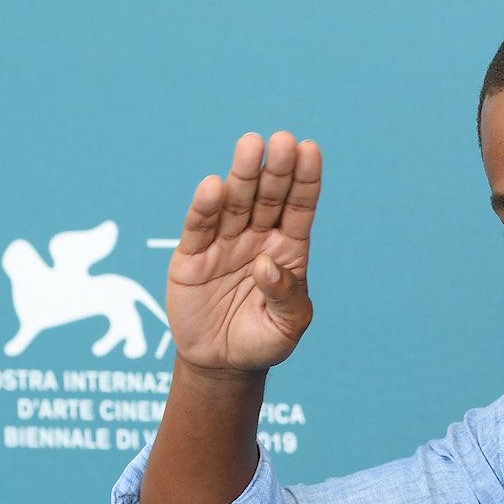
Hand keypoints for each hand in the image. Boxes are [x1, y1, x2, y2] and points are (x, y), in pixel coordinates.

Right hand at [167, 131, 320, 371]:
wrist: (222, 362)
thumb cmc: (264, 340)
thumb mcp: (288, 326)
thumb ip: (286, 296)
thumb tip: (267, 265)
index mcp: (288, 249)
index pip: (300, 207)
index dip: (305, 179)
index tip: (310, 149)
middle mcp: (258, 239)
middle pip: (268, 197)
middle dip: (276, 169)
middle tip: (282, 140)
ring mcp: (225, 244)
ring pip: (235, 204)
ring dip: (242, 175)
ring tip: (251, 146)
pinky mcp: (192, 257)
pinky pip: (199, 228)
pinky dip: (204, 208)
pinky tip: (212, 187)